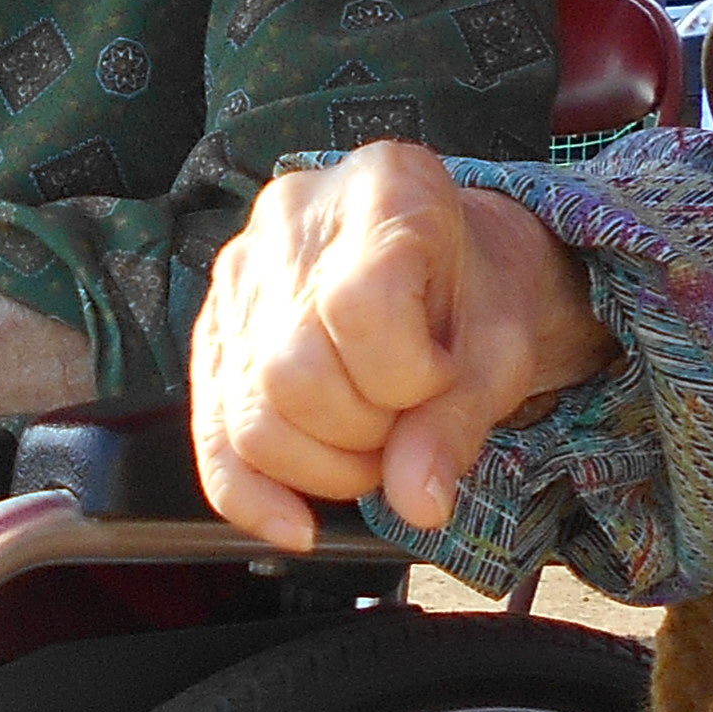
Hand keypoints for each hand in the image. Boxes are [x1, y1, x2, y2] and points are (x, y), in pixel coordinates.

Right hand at [189, 145, 611, 550]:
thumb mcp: (501, 352)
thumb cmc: (480, 297)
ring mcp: (241, 275)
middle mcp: (292, 219)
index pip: (358, 306)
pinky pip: (211, 435)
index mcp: (381, 189)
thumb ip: (458, 422)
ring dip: (321, 466)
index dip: (406, 375)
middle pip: (291, 372)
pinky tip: (295, 522)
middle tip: (408, 427)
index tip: (439, 378)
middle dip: (362, 434)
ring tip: (372, 446)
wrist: (454, 273)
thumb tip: (416, 501)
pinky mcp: (213, 330)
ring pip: (249, 415)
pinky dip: (253, 495)